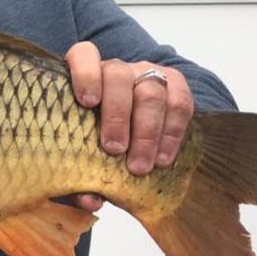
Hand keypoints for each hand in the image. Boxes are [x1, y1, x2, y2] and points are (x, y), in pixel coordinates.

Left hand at [64, 41, 194, 208]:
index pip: (83, 55)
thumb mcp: (77, 162)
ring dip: (147, 131)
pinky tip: (163, 158)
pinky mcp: (174, 85)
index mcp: (82, 76)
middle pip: (118, 76)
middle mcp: (115, 69)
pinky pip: (180, 101)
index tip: (87, 102)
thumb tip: (91, 200)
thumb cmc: (91, 148)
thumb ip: (75, 179)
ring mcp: (146, 74)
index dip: (86, 74)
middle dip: (117, 115)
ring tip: (140, 166)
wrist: (128, 141)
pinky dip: (173, 132)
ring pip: (151, 91)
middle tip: (114, 150)